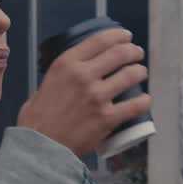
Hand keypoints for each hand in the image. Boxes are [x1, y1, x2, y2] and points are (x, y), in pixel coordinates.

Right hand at [17, 28, 150, 155]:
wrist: (40, 147)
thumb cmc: (37, 120)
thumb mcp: (44, 86)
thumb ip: (59, 78)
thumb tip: (69, 79)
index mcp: (67, 64)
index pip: (100, 40)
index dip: (118, 36)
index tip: (126, 37)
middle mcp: (84, 76)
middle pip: (120, 54)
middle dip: (133, 51)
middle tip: (137, 54)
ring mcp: (97, 96)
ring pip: (131, 75)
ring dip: (140, 71)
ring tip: (142, 72)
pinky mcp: (107, 117)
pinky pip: (135, 105)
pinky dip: (144, 101)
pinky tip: (145, 100)